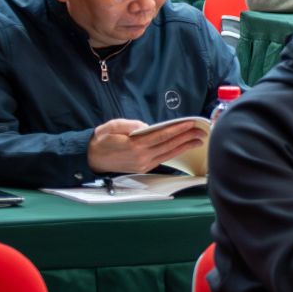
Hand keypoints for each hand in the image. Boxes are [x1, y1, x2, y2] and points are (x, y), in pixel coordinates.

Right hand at [87, 118, 207, 175]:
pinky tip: (184, 147)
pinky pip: (163, 158)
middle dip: (187, 137)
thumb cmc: (101, 140)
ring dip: (185, 146)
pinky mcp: (144, 168)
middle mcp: (141, 157)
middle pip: (169, 145)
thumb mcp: (111, 126)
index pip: (161, 136)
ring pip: (169, 153)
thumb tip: (147, 126)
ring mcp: (144, 164)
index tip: (191, 124)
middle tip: (202, 131)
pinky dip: (175, 152)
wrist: (91, 158)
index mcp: (134, 146)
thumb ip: (129, 124)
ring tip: (198, 140)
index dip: (178, 130)